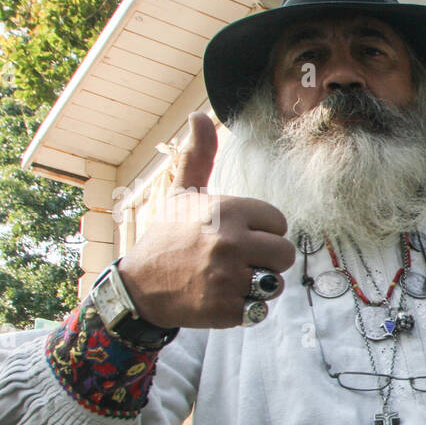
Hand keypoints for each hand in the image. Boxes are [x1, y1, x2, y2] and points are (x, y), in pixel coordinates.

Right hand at [115, 112, 295, 328]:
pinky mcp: (226, 309)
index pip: (279, 222)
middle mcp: (229, 242)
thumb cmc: (168, 236)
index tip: (239, 234)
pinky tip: (220, 296)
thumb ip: (199, 156)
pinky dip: (245, 307)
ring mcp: (227, 277)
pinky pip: (259, 309)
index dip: (263, 231)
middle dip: (267, 259)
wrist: (140, 287)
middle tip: (239, 260)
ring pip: (275, 283)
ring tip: (230, 278)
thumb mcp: (182, 193)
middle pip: (285, 254)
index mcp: (226, 211)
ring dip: (258, 284)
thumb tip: (199, 115)